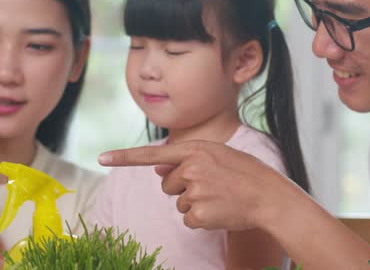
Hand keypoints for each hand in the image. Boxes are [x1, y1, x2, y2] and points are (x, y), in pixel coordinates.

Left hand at [98, 140, 295, 231]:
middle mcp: (190, 168)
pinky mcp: (198, 213)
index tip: (101, 158)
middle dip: (182, 188)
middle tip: (210, 186)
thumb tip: (156, 171)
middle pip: (166, 185)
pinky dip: (201, 218)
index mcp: (193, 150)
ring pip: (177, 203)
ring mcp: (194, 191)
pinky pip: (187, 218)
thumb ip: (185, 160)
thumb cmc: (243, 173)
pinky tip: (219, 210)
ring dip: (194, 203)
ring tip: (218, 197)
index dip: (124, 157)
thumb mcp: (215, 156)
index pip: (151, 154)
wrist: (269, 196)